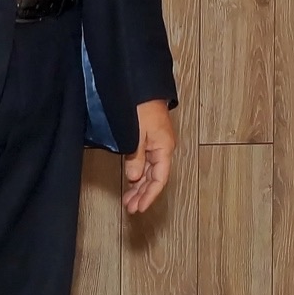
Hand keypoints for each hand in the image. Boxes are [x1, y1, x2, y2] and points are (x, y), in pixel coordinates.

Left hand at [123, 99, 175, 214]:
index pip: (159, 179)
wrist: (141, 86)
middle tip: (131, 208)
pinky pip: (144, 163)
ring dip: (139, 187)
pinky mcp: (147, 140)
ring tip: (129, 200)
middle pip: (154, 178)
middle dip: (143, 194)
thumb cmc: (142, 106)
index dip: (150, 195)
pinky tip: (131, 182)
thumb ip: (136, 157)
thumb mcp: (137, 134)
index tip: (140, 207)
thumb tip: (134, 177)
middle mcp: (162, 148)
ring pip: (148, 172)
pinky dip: (137, 174)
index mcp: (164, 148)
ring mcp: (155, 144)